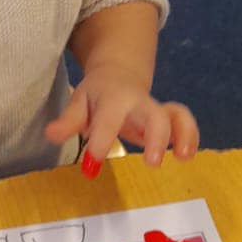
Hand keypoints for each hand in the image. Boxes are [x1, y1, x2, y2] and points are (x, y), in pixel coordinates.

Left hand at [45, 65, 198, 175]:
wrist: (118, 74)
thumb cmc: (96, 95)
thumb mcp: (79, 103)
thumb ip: (68, 121)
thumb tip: (50, 135)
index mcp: (113, 99)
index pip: (108, 120)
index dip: (101, 142)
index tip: (91, 167)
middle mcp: (138, 102)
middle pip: (153, 114)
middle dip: (155, 137)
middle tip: (151, 163)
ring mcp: (156, 108)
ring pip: (176, 115)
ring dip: (183, 135)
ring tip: (182, 158)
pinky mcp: (168, 117)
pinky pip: (185, 122)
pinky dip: (190, 137)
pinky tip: (186, 156)